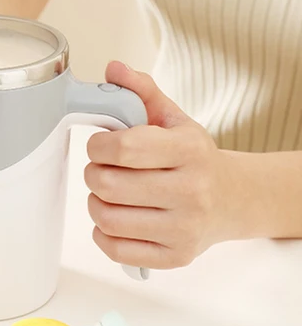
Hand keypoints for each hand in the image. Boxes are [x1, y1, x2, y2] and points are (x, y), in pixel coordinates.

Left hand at [85, 61, 237, 269]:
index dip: (97, 145)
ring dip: (95, 202)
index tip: (99, 144)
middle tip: (103, 168)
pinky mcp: (176, 256)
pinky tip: (115, 217)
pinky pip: (116, 249)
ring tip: (108, 191)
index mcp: (189, 150)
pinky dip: (103, 233)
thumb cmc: (193, 155)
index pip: (123, 148)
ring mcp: (185, 228)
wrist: (231, 198)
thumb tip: (113, 69)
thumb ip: (140, 90)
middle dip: (94, 172)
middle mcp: (191, 192)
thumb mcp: (171, 116)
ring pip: (107, 218)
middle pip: (108, 184)